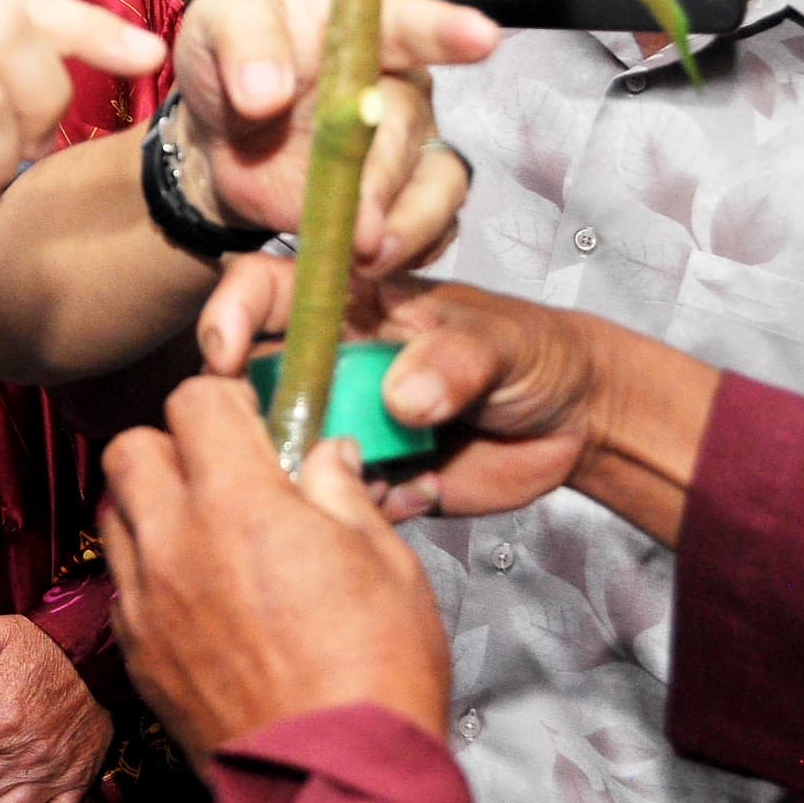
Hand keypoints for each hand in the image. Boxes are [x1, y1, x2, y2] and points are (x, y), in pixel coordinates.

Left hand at [101, 373, 448, 774]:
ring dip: (150, 503)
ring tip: (202, 525)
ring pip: (113, 511)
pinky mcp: (137, 652)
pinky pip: (121, 583)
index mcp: (238, 502)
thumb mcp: (387, 563)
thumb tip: (325, 458)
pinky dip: (148, 570)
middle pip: (131, 447)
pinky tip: (195, 589)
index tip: (250, 418)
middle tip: (220, 468)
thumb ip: (342, 493)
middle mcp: (175, 541)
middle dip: (172, 445)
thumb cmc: (374, 675)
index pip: (193, 400)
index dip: (225, 400)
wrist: (334, 783)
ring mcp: (146, 600)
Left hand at [169, 0, 495, 269]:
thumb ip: (243, 46)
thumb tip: (265, 91)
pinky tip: (371, 264)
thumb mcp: (218, 27)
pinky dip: (407, 253)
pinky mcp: (397, 202)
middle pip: (411, 126)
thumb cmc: (228, 64)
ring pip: (438, 185)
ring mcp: (406, 148)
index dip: (446, 30)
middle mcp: (398, 87)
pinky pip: (429, 232)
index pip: (409, 24)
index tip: (483, 38)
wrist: (217, 137)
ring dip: (409, 224)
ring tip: (365, 253)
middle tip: (360, 221)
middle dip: (387, 174)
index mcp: (361, 33)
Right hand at [199, 269, 717, 544]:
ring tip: (375, 479)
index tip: (225, 354)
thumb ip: (455, 360)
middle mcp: (334, 365)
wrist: (578, 420)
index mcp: (350, 307)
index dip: (229, 313)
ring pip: (288, 452)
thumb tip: (403, 397)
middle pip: (255, 382)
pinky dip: (364, 511)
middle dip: (252, 415)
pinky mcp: (371, 479)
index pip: (264, 291)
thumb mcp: (501, 342)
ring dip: (308, 475)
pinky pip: (339, 503)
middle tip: (286, 444)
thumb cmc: (533, 352)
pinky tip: (419, 494)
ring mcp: (348, 425)